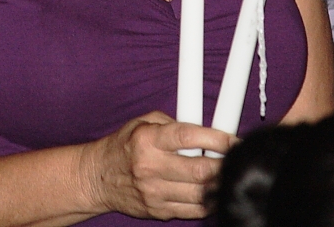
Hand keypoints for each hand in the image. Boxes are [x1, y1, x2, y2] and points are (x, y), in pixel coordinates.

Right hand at [83, 111, 235, 220]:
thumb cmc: (124, 145)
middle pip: (199, 170)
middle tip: (234, 159)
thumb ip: (173, 123)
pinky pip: (192, 210)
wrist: (99, 177)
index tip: (233, 140)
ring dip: (218, 184)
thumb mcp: (144, 122)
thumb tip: (203, 128)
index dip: (215, 139)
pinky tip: (211, 190)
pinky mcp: (158, 211)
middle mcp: (151, 166)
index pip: (188, 138)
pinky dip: (207, 201)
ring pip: (200, 194)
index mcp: (149, 139)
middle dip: (223, 165)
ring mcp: (155, 192)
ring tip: (224, 174)